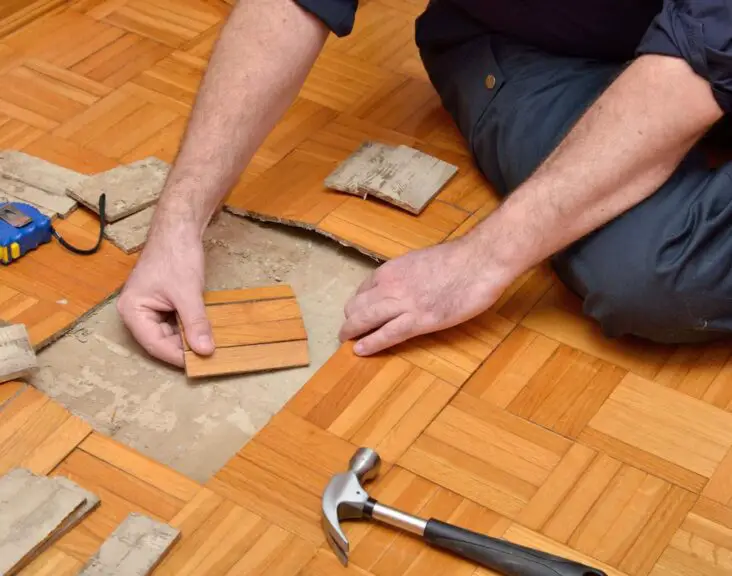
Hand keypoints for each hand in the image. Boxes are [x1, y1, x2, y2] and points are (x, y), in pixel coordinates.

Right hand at [117, 225, 213, 366]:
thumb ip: (195, 323)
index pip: (154, 344)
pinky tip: (205, 331)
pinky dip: (189, 327)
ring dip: (188, 339)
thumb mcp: (188, 293)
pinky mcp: (162, 301)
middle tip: (208, 358)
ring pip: (169, 333)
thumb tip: (205, 351)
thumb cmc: (176, 255)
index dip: (177, 356)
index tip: (199, 365)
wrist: (180, 228)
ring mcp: (149, 306)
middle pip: (160, 341)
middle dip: (184, 349)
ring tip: (209, 346)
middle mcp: (136, 311)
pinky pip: (175, 322)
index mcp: (132, 310)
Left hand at [339, 236, 512, 355]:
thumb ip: (407, 275)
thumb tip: (405, 286)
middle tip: (347, 330)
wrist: (479, 260)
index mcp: (392, 269)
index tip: (358, 312)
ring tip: (345, 341)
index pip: (364, 289)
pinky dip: (370, 343)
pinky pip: (387, 335)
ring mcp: (403, 303)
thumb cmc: (458, 259)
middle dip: (350, 319)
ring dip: (352, 332)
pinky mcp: (419, 321)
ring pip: (365, 320)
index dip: (358, 303)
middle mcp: (390, 285)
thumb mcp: (422, 261)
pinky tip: (360, 350)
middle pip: (357, 306)